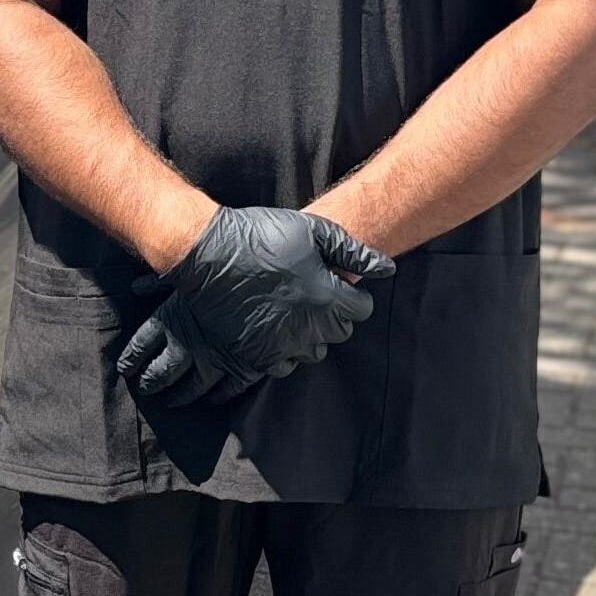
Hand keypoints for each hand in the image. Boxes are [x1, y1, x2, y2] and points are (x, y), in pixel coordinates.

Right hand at [114, 207, 393, 406]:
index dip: (350, 293)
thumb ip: (353, 252)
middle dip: (332, 314)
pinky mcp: (256, 355)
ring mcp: (282, 345)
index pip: (362, 309)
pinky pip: (283, 365)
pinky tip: (272, 328)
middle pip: (340, 332)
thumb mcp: (311, 230)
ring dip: (309, 334)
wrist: (208, 253)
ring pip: (314, 351)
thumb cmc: (260, 235)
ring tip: (290, 310)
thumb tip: (387, 269)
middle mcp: (311, 328)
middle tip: (309, 292)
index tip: (333, 281)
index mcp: (328, 297)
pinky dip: (283, 350)